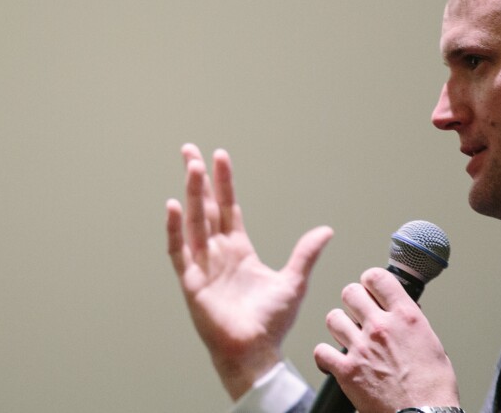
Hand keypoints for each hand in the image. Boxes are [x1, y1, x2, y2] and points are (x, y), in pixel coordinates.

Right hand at [166, 143, 332, 399]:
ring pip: (194, 222)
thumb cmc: (271, 322)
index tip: (220, 157)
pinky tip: (174, 206)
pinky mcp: (192, 283)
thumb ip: (306, 253)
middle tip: (190, 150)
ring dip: (192, 194)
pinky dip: (175, 230)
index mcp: (240, 251)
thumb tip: (326, 229)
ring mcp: (203, 266)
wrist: (256, 351)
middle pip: (206, 208)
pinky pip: (179, 252)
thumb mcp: (294, 280)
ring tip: (191, 166)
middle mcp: (218, 254)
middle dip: (199, 179)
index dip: (224, 183)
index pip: (229, 208)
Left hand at [314, 268, 459, 412]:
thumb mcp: (432, 343)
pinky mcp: (347, 370)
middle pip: (350, 292)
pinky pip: (321, 351)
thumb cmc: (433, 386)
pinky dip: (326, 356)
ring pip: (333, 318)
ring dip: (339, 325)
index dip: (370, 280)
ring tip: (347, 335)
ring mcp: (361, 347)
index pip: (377, 277)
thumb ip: (412, 324)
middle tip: (357, 311)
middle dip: (353, 300)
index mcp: (406, 316)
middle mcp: (381, 327)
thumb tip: (404, 315)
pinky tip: (335, 360)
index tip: (370, 287)